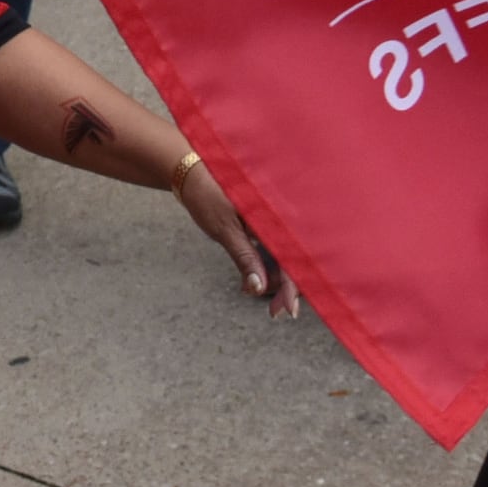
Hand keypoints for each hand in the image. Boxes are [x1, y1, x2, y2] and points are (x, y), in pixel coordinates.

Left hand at [178, 165, 300, 315]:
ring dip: (273, 279)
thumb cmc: (208, 196)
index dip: (294, 285)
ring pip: (284, 258)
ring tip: (249, 288)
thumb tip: (258, 288)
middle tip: (273, 312)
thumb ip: (244, 258)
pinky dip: (264, 268)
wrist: (193, 174)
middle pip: (294, 260)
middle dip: (284, 287)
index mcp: (275, 214)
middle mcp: (280, 218)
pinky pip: (273, 251)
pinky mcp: (266, 226)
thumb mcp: (225, 229)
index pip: (294, 256)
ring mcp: (274, 222)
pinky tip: (250, 281)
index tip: (289, 311)